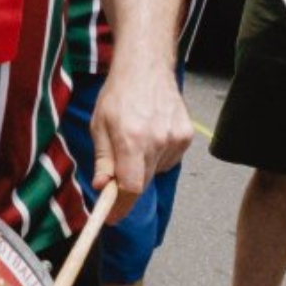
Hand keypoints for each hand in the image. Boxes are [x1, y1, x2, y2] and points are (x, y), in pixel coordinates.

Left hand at [87, 64, 191, 219]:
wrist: (146, 68)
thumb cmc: (117, 94)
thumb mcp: (99, 125)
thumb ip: (103, 159)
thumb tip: (102, 187)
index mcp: (132, 138)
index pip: (132, 186)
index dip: (121, 206)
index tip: (111, 217)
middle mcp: (157, 141)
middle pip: (143, 182)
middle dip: (127, 185)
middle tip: (114, 178)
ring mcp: (176, 139)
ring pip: (155, 171)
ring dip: (142, 166)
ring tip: (134, 139)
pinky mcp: (187, 137)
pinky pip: (168, 160)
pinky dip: (156, 156)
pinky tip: (150, 134)